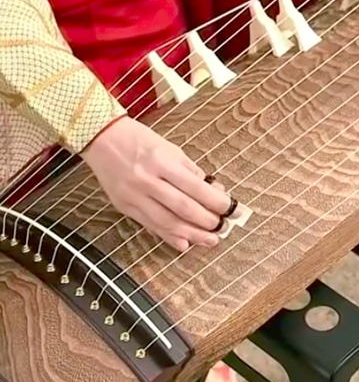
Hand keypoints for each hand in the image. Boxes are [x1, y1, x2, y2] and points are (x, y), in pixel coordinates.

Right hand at [81, 117, 235, 251]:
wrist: (102, 138)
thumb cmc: (139, 139)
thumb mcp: (170, 148)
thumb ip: (191, 171)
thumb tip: (213, 191)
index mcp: (162, 161)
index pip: (196, 188)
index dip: (216, 202)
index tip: (232, 209)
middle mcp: (147, 180)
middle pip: (183, 208)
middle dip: (207, 221)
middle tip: (223, 227)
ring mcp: (134, 196)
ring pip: (167, 222)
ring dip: (192, 234)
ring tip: (210, 240)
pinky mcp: (124, 206)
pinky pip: (150, 226)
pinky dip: (169, 237)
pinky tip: (184, 244)